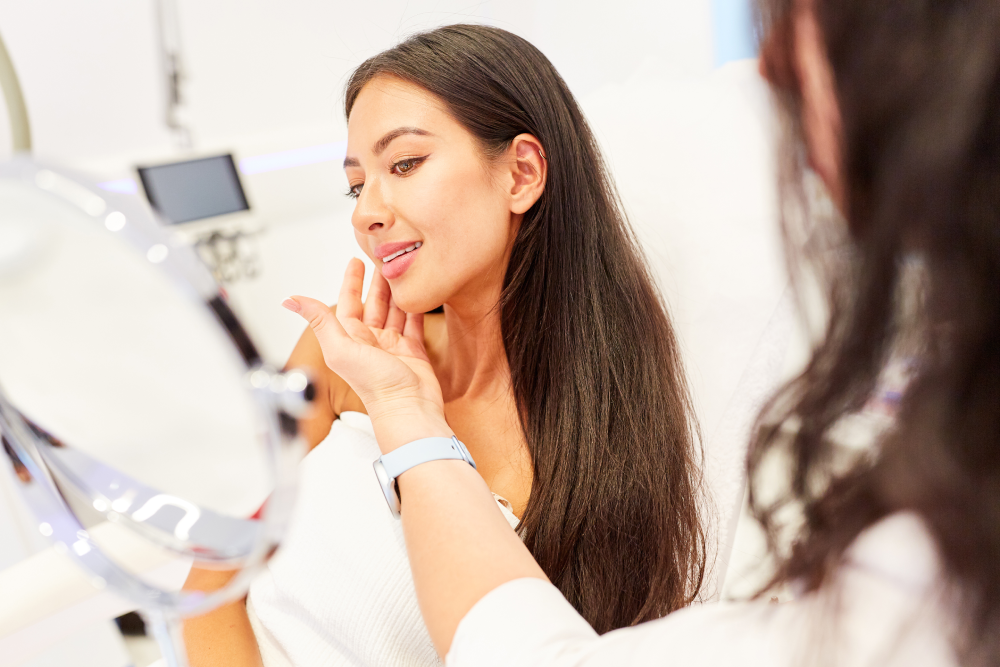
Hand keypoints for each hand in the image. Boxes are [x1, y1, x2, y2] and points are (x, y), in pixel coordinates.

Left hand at [282, 259, 450, 452]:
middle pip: (373, 303)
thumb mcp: (341, 348)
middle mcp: (370, 341)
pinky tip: (417, 294)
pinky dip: (414, 308)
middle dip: (376, 282)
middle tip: (383, 259)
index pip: (348, 302)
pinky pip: (413, 323)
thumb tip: (291, 300)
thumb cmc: (375, 386)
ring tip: (401, 271)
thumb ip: (319, 320)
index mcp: (350, 339)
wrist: (408, 407)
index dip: (351, 281)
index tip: (356, 261)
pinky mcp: (413, 352)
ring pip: (394, 310)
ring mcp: (392, 346)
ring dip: (395, 291)